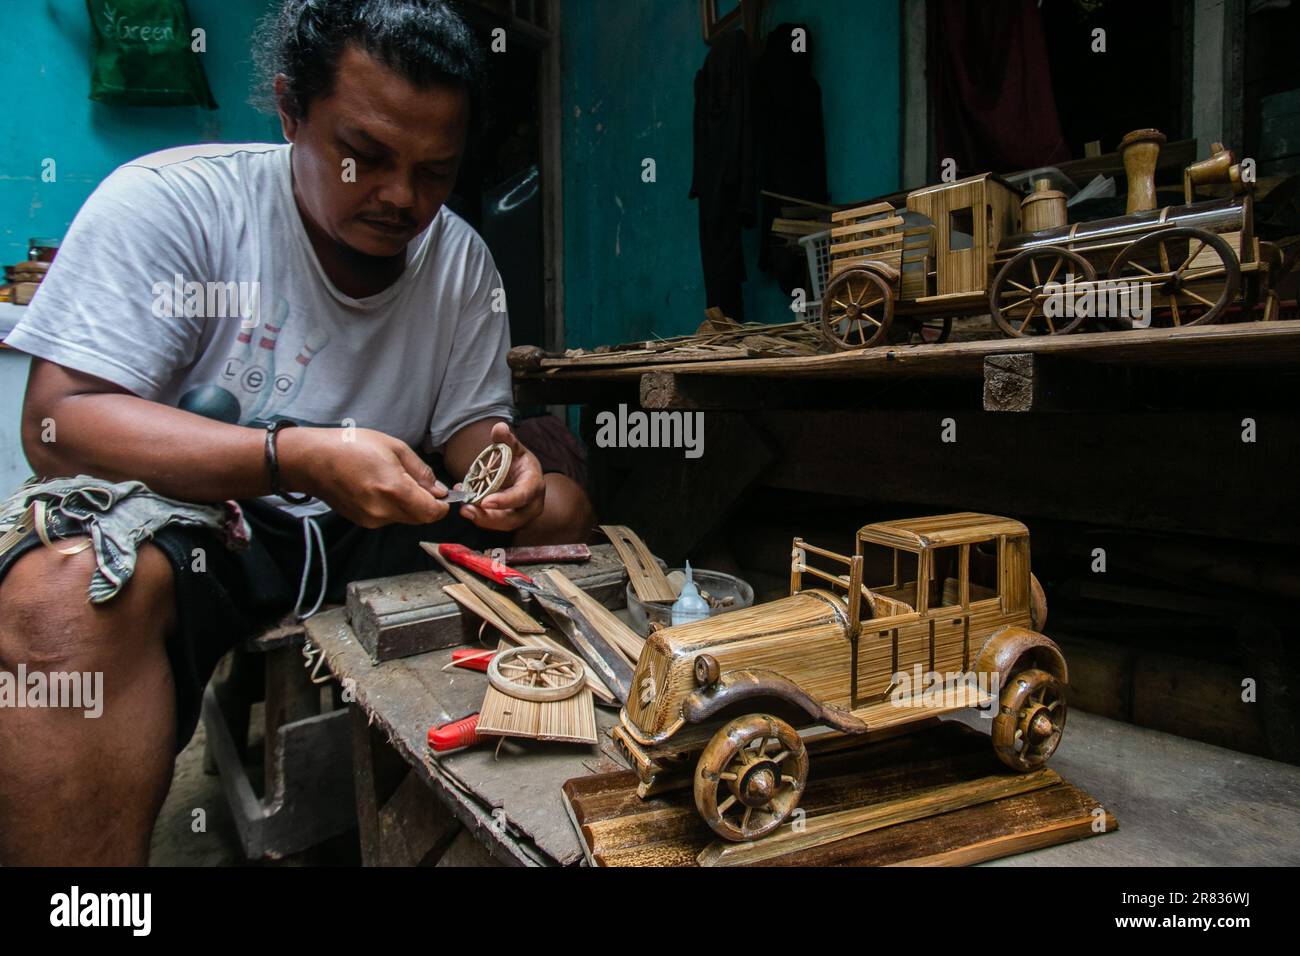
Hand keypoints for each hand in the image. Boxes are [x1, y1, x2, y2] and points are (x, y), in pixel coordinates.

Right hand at [279, 426, 449, 527]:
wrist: (312, 460)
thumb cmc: (351, 446)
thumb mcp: (394, 447)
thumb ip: (420, 471)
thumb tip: (438, 490)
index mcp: (393, 489)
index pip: (431, 512)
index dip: (442, 505)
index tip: (445, 495)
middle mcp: (383, 510)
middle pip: (420, 518)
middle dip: (427, 504)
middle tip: (424, 485)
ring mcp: (371, 519)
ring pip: (405, 518)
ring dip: (410, 505)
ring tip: (395, 480)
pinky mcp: (363, 522)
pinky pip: (389, 518)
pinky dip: (394, 507)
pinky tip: (381, 488)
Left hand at [457, 422, 545, 531]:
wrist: (525, 475)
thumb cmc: (519, 462)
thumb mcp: (514, 448)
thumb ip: (506, 439)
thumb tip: (499, 427)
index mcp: (534, 483)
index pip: (522, 495)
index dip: (505, 501)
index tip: (485, 501)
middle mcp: (532, 504)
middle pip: (513, 518)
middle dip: (489, 518)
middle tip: (468, 509)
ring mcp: (522, 515)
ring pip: (503, 525)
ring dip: (482, 520)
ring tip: (464, 510)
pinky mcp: (511, 520)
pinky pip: (496, 524)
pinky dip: (480, 518)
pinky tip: (466, 507)